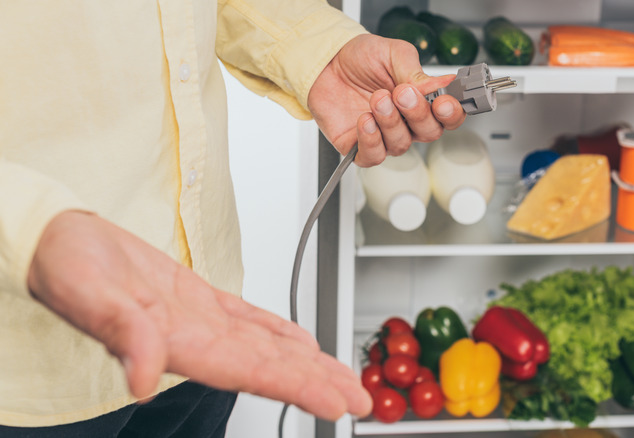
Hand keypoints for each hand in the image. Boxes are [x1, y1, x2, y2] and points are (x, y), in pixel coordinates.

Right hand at [27, 211, 370, 420]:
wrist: (58, 240)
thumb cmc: (67, 264)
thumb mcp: (90, 293)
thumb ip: (124, 333)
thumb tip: (142, 379)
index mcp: (179, 343)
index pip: (254, 372)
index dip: (300, 388)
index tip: (338, 402)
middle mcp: (196, 338)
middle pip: (271, 367)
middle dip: (318, 383)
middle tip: (358, 397)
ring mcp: (199, 320)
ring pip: (266, 346)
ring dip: (306, 363)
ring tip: (340, 376)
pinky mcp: (197, 299)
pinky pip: (249, 320)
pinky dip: (279, 332)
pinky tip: (299, 342)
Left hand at [308, 34, 466, 166]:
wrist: (326, 62)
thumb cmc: (361, 59)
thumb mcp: (393, 54)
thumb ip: (416, 72)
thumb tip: (443, 83)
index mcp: (422, 100)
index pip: (449, 117)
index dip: (452, 114)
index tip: (443, 102)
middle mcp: (407, 122)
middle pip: (429, 133)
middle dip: (417, 113)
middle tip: (402, 93)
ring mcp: (385, 136)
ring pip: (402, 144)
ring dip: (391, 121)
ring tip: (377, 99)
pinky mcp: (360, 146)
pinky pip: (374, 156)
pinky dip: (371, 140)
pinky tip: (366, 120)